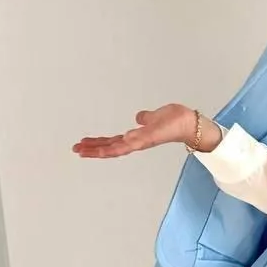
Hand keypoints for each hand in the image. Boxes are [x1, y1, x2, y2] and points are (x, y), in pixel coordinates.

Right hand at [72, 103, 193, 158]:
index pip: (114, 142)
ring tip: (82, 150)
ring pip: (116, 149)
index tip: (83, 144)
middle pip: (111, 148)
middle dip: (92, 150)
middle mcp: (137, 142)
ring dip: (99, 150)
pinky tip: (106, 146)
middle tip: (76, 150)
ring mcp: (142, 142)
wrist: (190, 123)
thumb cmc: (177, 120)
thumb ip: (147, 118)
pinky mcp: (148, 139)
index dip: (98, 144)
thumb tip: (139, 117)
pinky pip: (130, 144)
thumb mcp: (156, 116)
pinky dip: (119, 146)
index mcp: (137, 137)